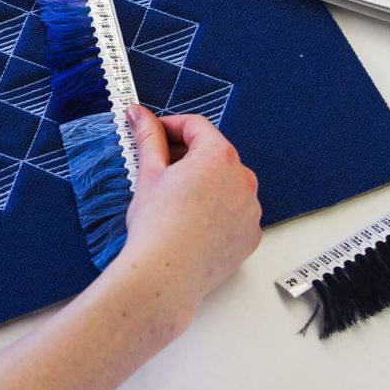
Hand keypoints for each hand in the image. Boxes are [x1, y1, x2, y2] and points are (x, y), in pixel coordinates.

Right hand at [106, 105, 261, 330]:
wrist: (166, 275)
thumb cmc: (156, 225)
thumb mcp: (148, 173)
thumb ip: (147, 136)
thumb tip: (138, 113)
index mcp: (219, 156)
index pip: (196, 126)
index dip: (169, 126)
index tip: (153, 133)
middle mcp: (243, 178)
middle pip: (213, 154)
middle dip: (186, 156)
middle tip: (158, 168)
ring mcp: (251, 209)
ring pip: (226, 184)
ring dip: (204, 184)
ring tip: (174, 201)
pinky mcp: (251, 235)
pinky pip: (235, 213)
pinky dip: (217, 211)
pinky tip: (192, 223)